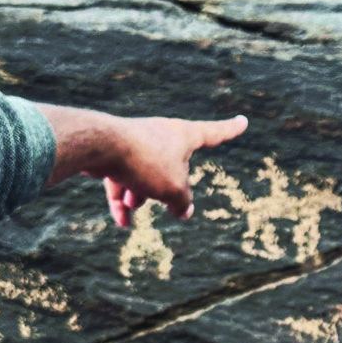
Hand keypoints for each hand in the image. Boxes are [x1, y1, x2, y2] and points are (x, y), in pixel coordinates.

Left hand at [100, 114, 248, 226]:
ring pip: (145, 176)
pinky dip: (123, 200)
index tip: (243, 121)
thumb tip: (183, 210)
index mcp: (183, 135)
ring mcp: (137, 143)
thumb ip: (183, 202)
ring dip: (140, 196)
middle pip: (173, 168)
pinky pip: (124, 180)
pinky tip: (122, 221)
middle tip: (163, 201)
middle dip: (164, 189)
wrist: (98, 145)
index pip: (214, 133)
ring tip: (132, 207)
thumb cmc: (144, 161)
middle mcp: (161, 135)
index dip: (230, 130)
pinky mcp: (115, 154)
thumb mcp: (173, 189)